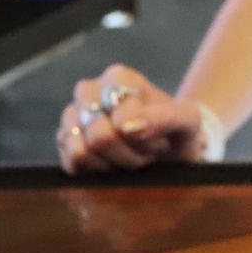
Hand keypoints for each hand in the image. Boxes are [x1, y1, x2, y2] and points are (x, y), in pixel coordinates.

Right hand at [56, 65, 205, 173]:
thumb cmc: (177, 132)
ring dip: (113, 165)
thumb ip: (164, 117)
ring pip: (80, 152)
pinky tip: (114, 166)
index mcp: (118, 78)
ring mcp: (72, 117)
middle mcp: (89, 92)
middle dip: (128, 154)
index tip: (160, 140)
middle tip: (146, 154)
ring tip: (131, 158)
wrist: (169, 152)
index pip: (122, 119)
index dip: (144, 139)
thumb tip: (127, 127)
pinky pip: (70, 165)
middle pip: (99, 136)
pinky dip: (96, 173)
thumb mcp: (187, 121)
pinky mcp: (64, 142)